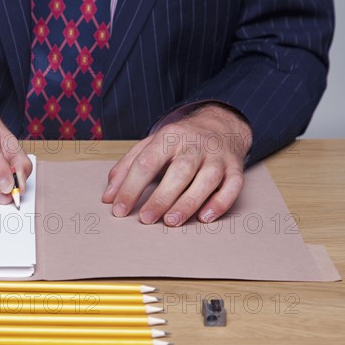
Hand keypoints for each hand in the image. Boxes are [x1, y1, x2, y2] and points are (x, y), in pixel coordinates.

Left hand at [102, 103, 251, 225]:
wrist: (220, 123)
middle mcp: (194, 144)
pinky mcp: (235, 167)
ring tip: (171, 222)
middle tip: (145, 219)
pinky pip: (233, 185)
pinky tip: (204, 218)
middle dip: (161, 197)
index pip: (147, 162)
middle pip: (179, 171)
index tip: (119, 209)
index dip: (131, 187)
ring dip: (189, 202)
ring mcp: (217, 155)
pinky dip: (220, 203)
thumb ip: (126, 168)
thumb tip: (108, 197)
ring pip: (207, 179)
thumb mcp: (149, 145)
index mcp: (169, 136)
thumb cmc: (178, 141)